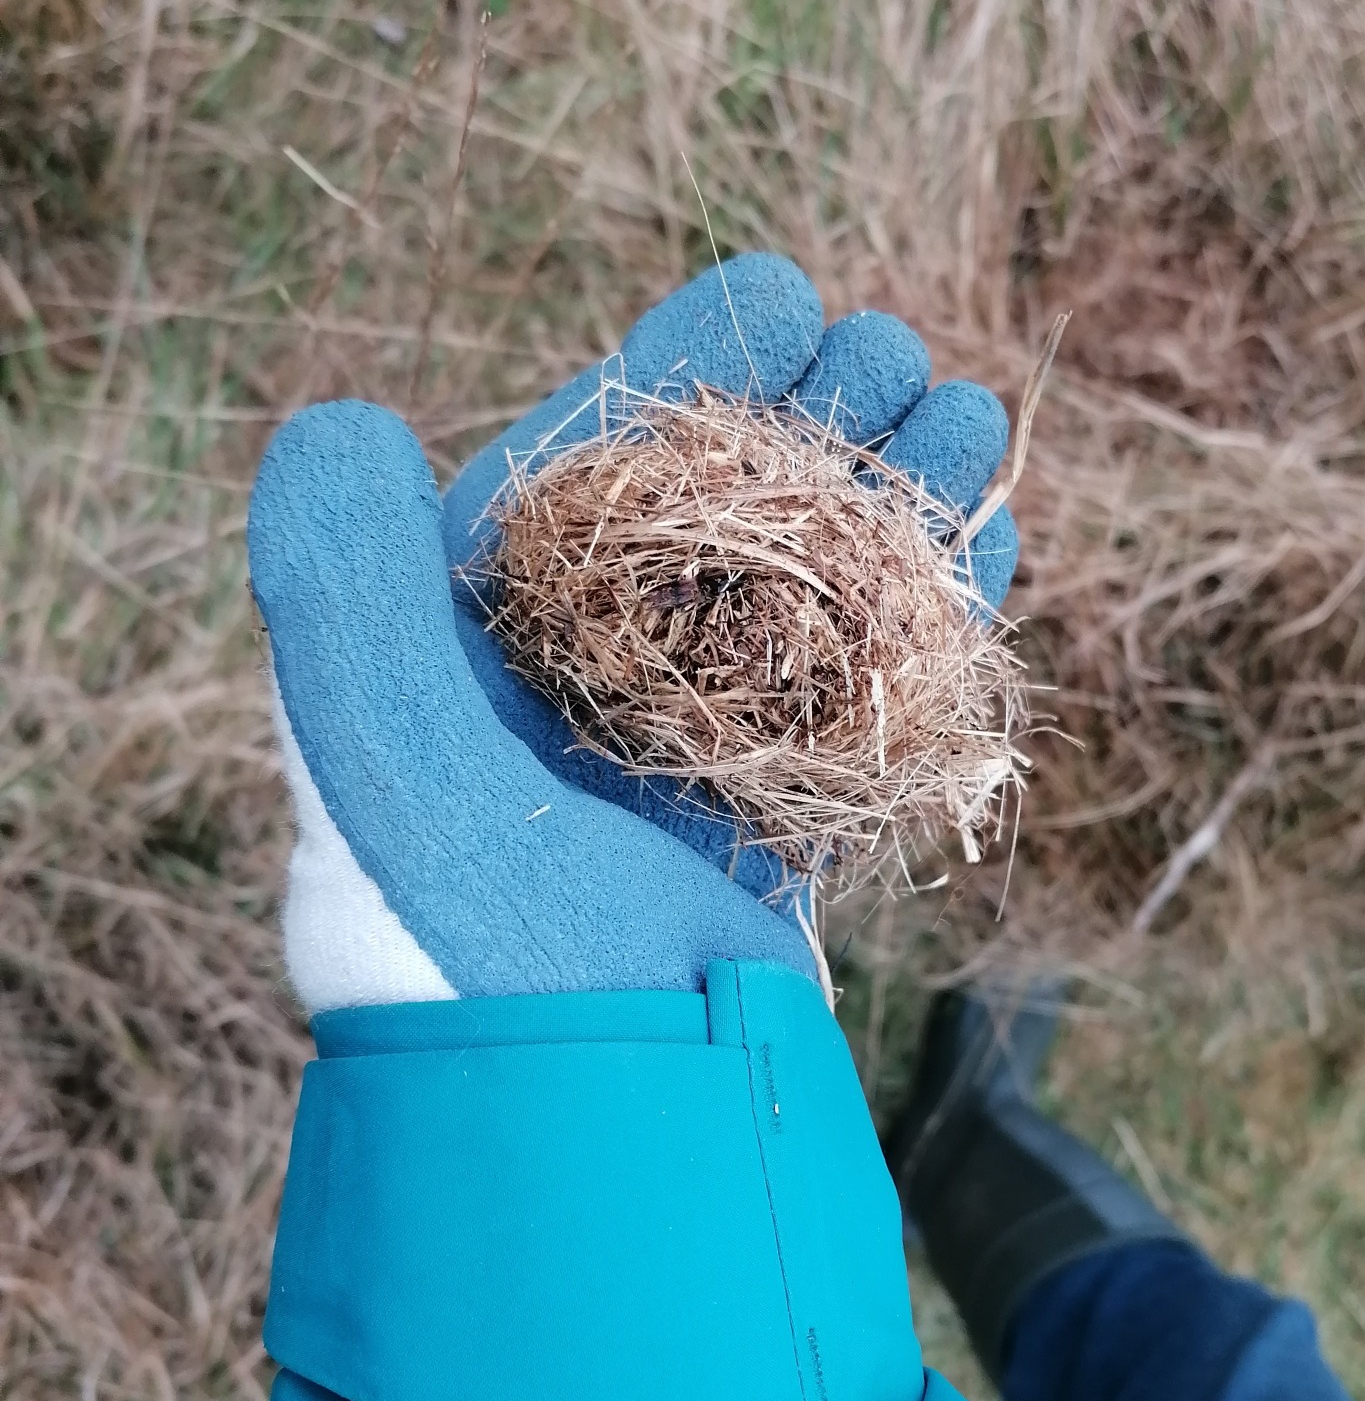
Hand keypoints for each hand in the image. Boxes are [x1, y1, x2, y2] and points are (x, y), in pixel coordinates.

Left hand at [248, 254, 1018, 1012]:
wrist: (587, 1109)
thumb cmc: (469, 933)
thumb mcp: (373, 747)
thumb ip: (340, 584)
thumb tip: (342, 427)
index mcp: (495, 646)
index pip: (600, 467)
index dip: (694, 367)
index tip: (784, 292)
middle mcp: (595, 685)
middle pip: (725, 516)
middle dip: (818, 425)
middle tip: (903, 354)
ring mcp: (697, 747)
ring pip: (811, 589)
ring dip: (893, 504)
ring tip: (972, 423)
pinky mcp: (781, 813)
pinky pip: (863, 687)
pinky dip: (926, 615)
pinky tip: (987, 549)